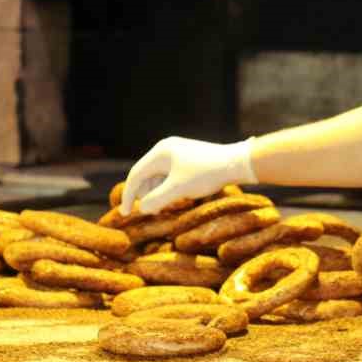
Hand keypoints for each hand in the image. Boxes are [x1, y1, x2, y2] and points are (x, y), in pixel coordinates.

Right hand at [120, 137, 255, 214]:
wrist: (237, 162)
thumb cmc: (206, 175)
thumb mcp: (178, 190)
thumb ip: (156, 199)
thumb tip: (141, 208)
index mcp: (160, 153)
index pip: (135, 175)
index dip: (128, 196)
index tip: (125, 214)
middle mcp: (166, 148)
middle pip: (145, 174)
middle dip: (143, 194)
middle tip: (148, 212)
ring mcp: (178, 151)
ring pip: (158, 174)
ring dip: (156, 191)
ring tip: (160, 207)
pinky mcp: (188, 156)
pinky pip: (170, 173)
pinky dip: (167, 186)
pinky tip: (174, 197)